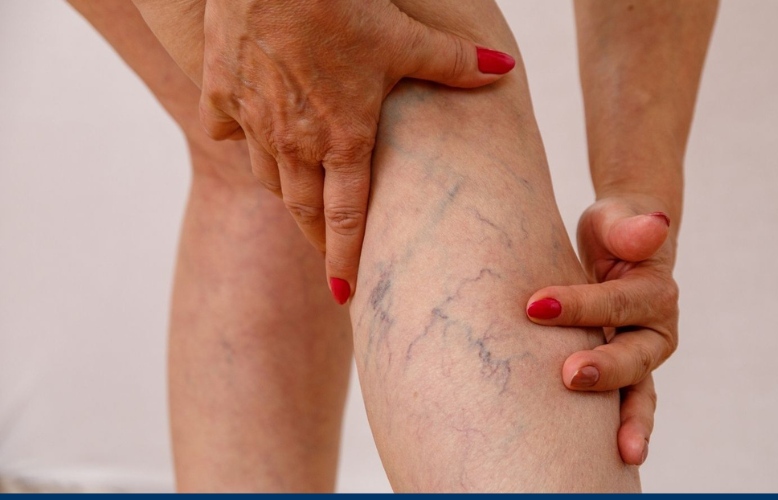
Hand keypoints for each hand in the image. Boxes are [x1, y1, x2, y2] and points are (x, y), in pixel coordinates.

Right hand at [200, 0, 515, 302]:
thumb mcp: (405, 37)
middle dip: (317, 236)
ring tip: (299, 199)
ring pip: (267, 176)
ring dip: (285, 192)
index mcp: (342, 139)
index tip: (345, 293)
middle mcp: (294, 142)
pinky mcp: (220, 93)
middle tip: (328, 252)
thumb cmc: (341, 4)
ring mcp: (253, 120)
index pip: (346, 218)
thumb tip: (505, 71)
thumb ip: (455, 63)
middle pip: (303, 208)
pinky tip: (251, 137)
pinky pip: (226, 134)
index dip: (345, 259)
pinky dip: (240, 142)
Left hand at [525, 197, 678, 464]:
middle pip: (635, 356)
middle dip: (605, 369)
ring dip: (630, 421)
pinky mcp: (621, 376)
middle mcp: (654, 332)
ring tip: (623, 452)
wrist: (622, 247)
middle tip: (568, 375)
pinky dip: (621, 430)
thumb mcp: (618, 220)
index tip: (535, 305)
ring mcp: (639, 359)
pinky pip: (624, 407)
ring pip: (639, 394)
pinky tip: (612, 460)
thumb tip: (654, 224)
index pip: (619, 301)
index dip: (582, 305)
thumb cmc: (615, 232)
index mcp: (656, 293)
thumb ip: (629, 227)